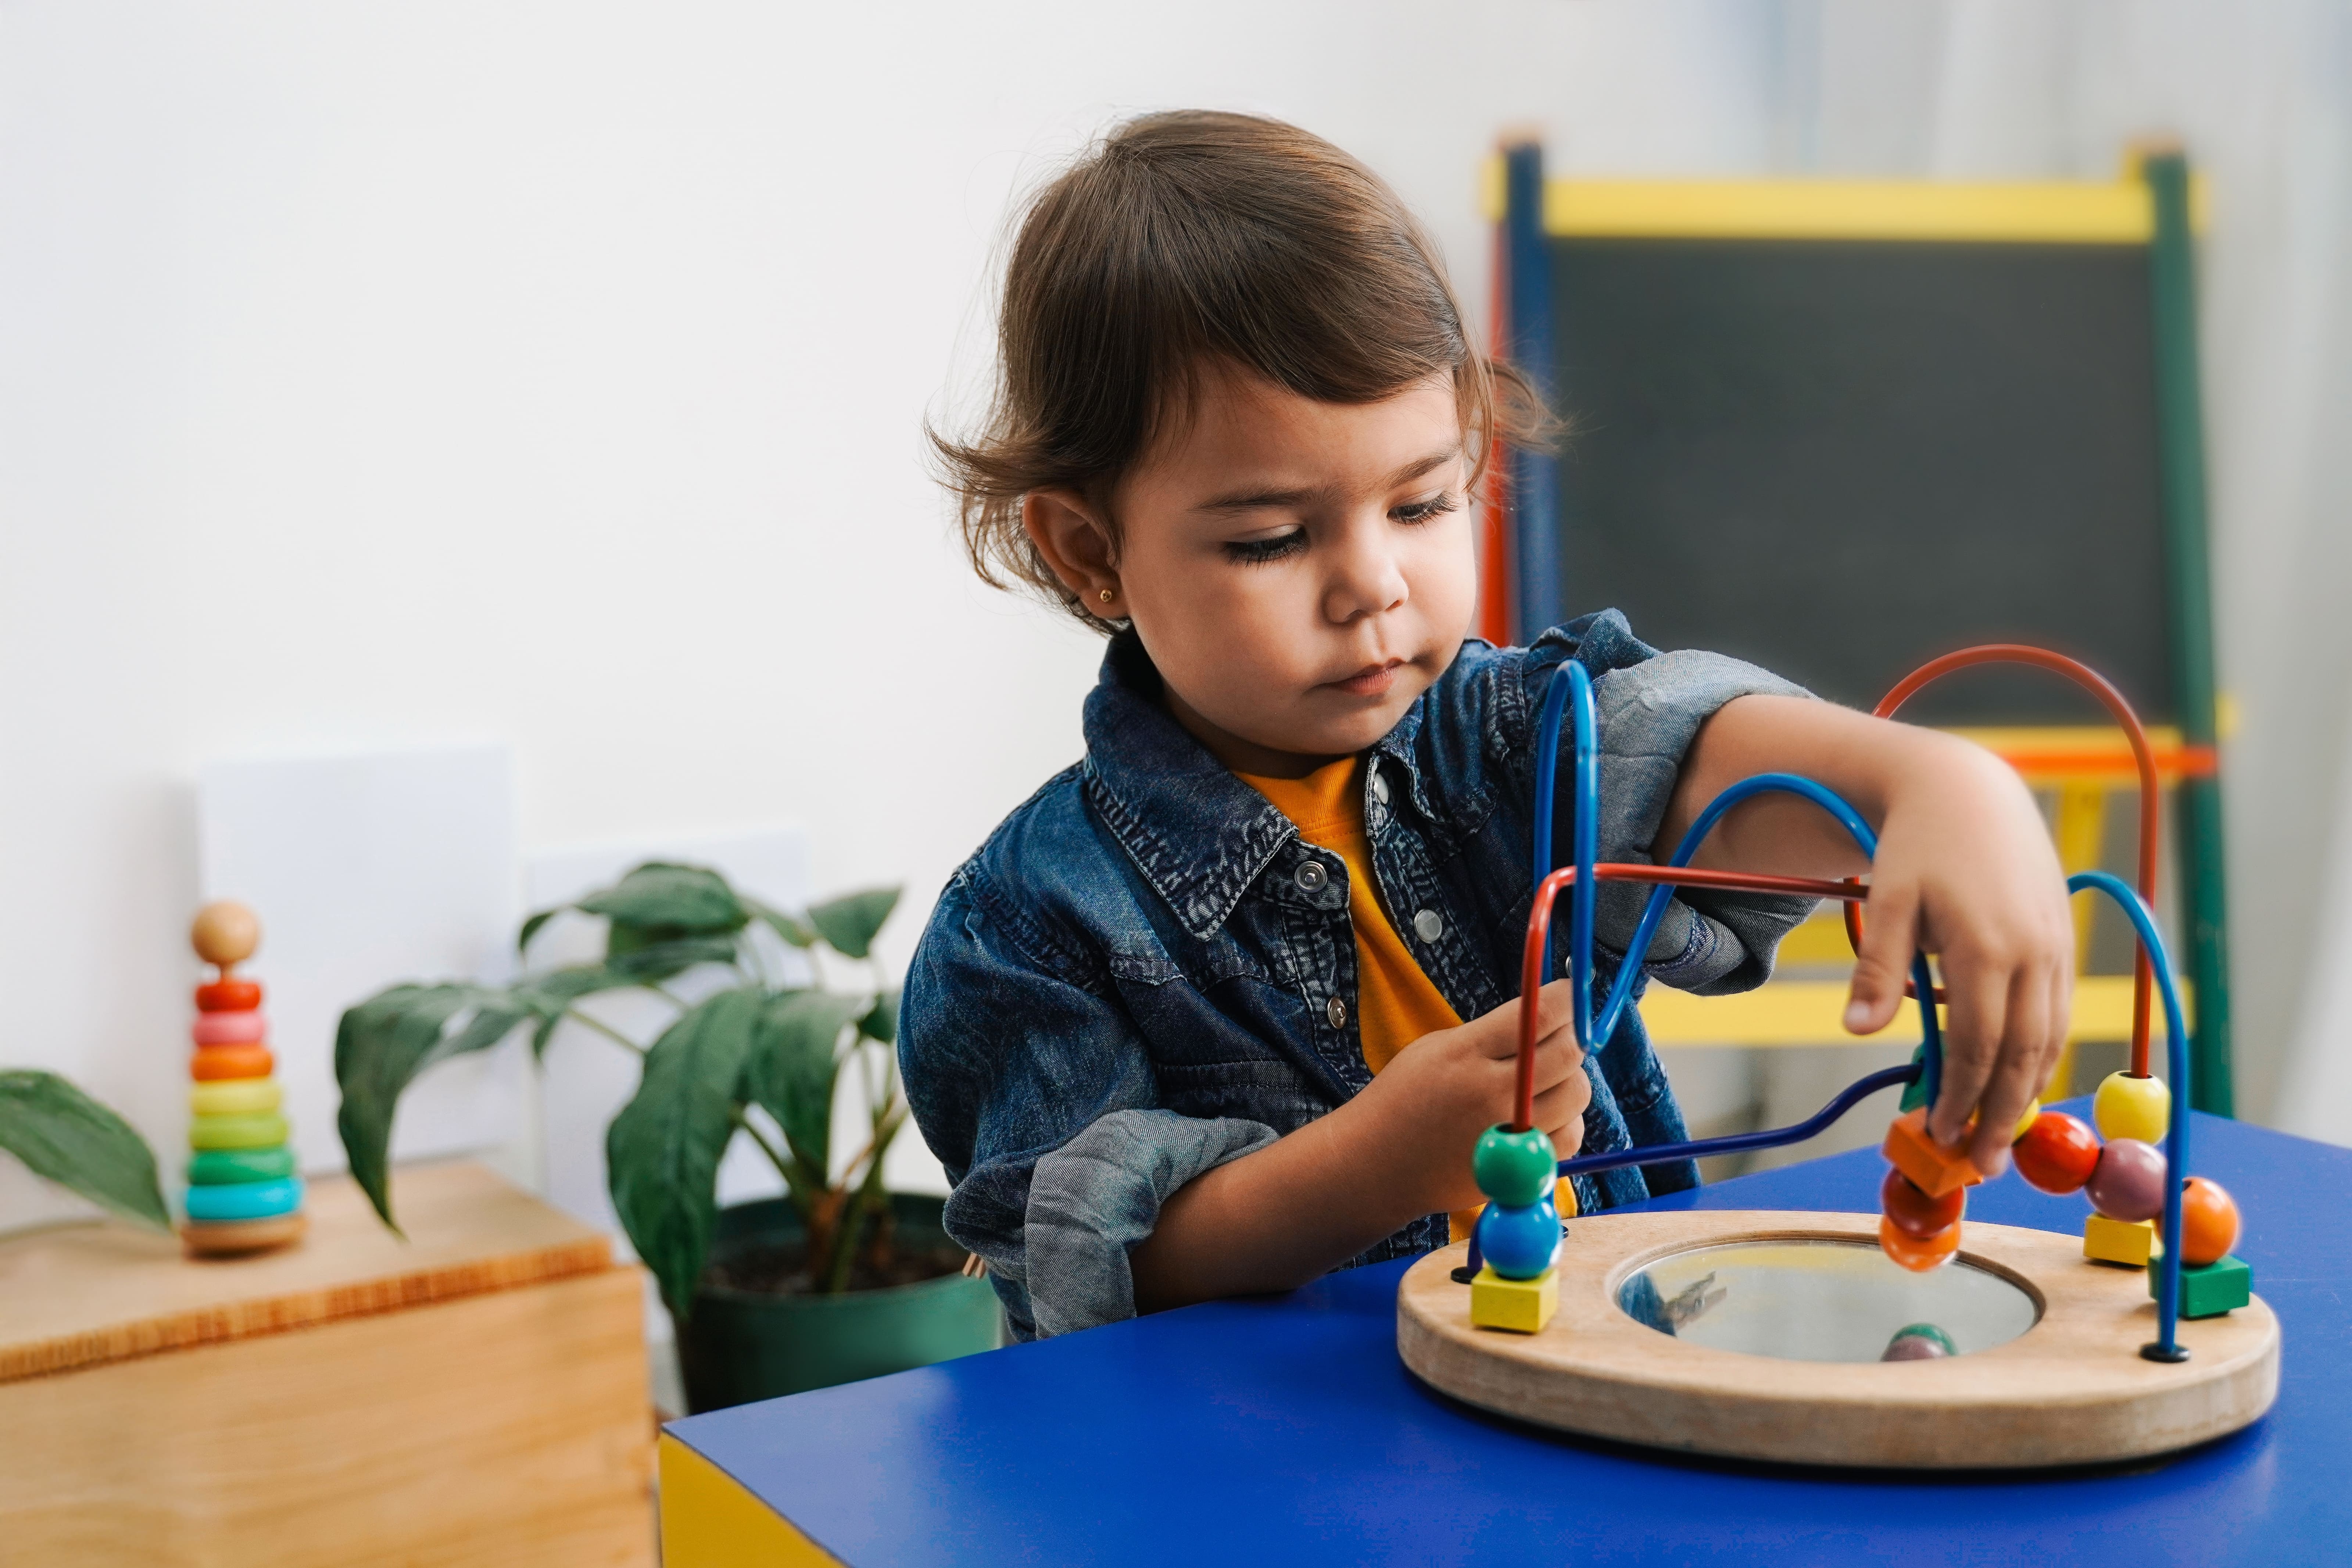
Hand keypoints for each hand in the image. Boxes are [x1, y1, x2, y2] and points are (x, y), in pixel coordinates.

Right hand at [1345, 978, 1589, 1214]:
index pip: (1539, 1014)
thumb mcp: (1436, 1048)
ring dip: (1571, 1077)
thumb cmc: (1403, 1098)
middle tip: (1561, 1034)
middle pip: (1567, 1052)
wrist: (1376, 1163)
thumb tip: (1548, 1016)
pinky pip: (1570, 1136)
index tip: (1569, 991)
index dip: (1566, 997)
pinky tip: (1544, 1113)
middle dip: (1572, 1036)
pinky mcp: (1515, 1168)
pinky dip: (1567, 1120)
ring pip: (1577, 1093)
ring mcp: (1507, 1132)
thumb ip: (1489, 1034)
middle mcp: (1491, 1091)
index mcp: (1466, 1052)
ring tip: (1547, 1077)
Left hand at [1845, 739, 2074, 1176]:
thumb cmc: (1919, 845)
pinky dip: (2041, 1054)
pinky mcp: (2063, 940)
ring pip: (2049, 1038)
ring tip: (2001, 1138)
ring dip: (2028, 1093)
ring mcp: (2055, 947)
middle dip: (2002, 1114)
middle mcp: (2032, 952)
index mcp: (1985, 945)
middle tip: (1981, 1164)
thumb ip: (1877, 967)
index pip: (1977, 1044)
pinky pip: (2057, 1013)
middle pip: (2022, 1053)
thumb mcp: (1888, 899)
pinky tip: (2022, 1082)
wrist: (1969, 791)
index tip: (1939, 1134)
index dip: (1961, 1095)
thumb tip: (1857, 1030)